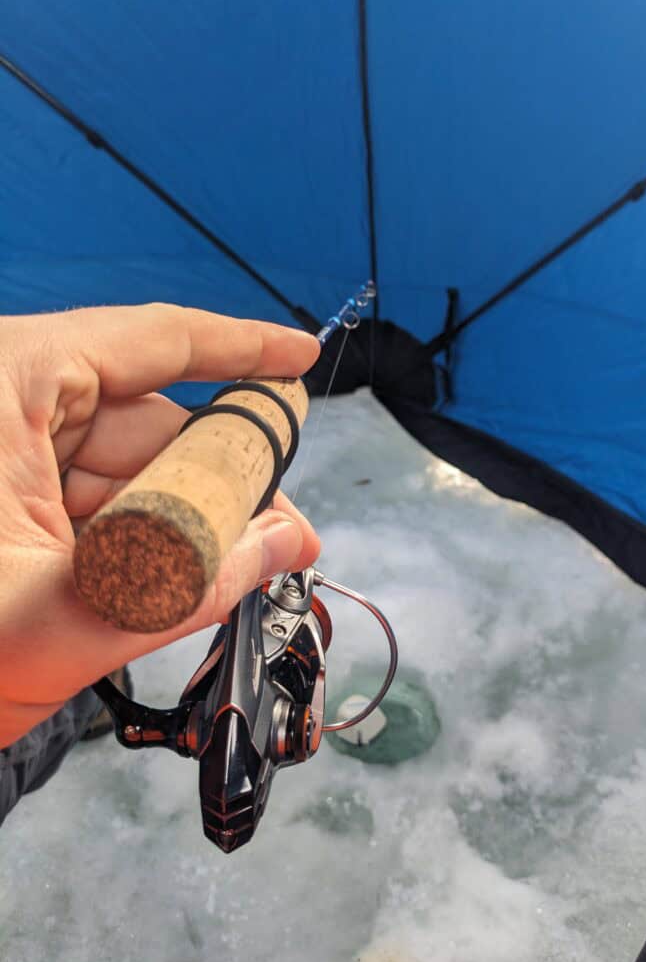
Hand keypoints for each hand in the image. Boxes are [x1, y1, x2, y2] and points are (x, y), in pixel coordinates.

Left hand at [0, 304, 321, 746]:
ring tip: (244, 565)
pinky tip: (187, 575)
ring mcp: (8, 460)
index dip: (238, 348)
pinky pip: (104, 507)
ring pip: (132, 470)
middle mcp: (8, 409)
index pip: (147, 341)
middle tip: (284, 526)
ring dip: (192, 518)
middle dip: (224, 473)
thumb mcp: (53, 621)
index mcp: (2, 386)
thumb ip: (186, 582)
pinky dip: (152, 540)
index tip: (300, 360)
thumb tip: (285, 542)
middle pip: (149, 419)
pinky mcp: (10, 507)